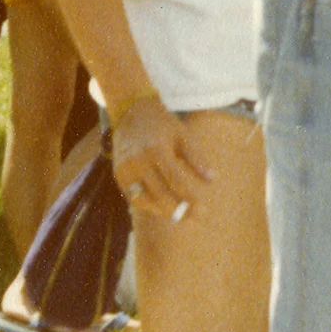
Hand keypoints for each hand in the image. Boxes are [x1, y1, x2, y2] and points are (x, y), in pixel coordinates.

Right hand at [112, 98, 211, 223]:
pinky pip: (134, 197)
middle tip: (197, 218)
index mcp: (156, 150)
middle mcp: (138, 162)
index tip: (204, 210)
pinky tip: (164, 208)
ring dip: (163, 212)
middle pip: (160, 194)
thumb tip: (212, 179)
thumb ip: (196, 158)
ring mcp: (125, 169)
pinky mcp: (119, 175)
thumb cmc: (163, 124)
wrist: (132, 112)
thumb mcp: (183, 135)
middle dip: (179, 210)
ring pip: (144, 200)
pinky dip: (149, 206)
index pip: (176, 180)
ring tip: (182, 217)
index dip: (190, 197)